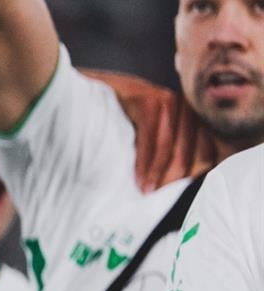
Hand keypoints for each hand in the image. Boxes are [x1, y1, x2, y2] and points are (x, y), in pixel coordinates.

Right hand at [94, 71, 217, 191]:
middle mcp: (184, 105)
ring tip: (145, 192)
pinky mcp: (149, 100)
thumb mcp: (149, 134)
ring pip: (169, 148)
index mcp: (190, 114)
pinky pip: (150, 140)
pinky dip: (144, 164)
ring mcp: (167, 100)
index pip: (205, 151)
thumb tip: (185, 180)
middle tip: (155, 197)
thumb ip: (168, 150)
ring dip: (156, 174)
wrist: (84, 92)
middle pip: (189, 151)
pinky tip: (139, 180)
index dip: (190, 176)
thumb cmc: (116, 119)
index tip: (171, 195)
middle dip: (172, 178)